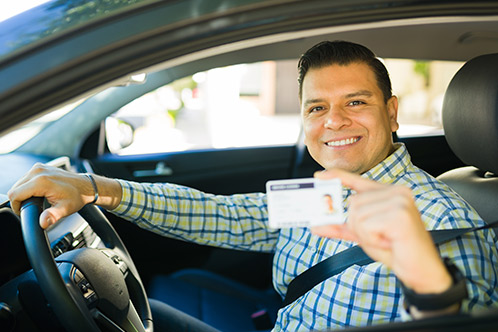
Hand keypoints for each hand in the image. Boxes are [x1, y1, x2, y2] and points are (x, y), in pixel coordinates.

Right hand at [8, 163, 120, 228]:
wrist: (86, 186)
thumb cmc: (77, 196)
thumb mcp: (65, 209)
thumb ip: (52, 216)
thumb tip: (43, 222)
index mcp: (41, 181)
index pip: (15, 195)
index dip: (17, 206)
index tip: (25, 212)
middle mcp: (38, 172)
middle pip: (15, 189)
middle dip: (20, 200)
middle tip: (33, 207)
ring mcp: (39, 168)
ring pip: (19, 183)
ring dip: (24, 193)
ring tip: (37, 200)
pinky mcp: (40, 167)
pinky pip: (26, 179)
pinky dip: (28, 187)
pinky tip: (38, 193)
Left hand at [310, 169, 451, 294]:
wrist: (421, 270)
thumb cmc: (395, 249)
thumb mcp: (363, 235)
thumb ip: (342, 227)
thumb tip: (317, 225)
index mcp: (389, 192)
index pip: (358, 180)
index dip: (337, 177)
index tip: (319, 176)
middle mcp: (397, 192)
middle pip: (353, 203)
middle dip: (358, 227)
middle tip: (379, 237)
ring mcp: (400, 201)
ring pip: (357, 215)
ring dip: (366, 234)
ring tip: (386, 239)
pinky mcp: (400, 215)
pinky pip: (366, 226)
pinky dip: (372, 239)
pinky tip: (389, 242)